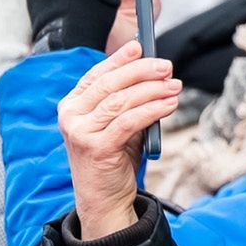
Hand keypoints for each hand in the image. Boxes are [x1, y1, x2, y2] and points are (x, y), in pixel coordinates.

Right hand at [57, 39, 180, 240]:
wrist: (104, 199)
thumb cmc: (113, 159)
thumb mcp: (117, 125)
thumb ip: (128, 102)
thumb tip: (155, 75)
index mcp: (72, 106)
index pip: (96, 75)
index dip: (119, 59)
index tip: (140, 46)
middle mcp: (71, 116)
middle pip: (110, 84)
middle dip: (141, 71)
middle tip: (166, 67)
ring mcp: (81, 132)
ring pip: (121, 101)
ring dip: (152, 90)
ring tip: (174, 86)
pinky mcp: (97, 147)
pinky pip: (129, 122)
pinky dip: (152, 110)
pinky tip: (169, 104)